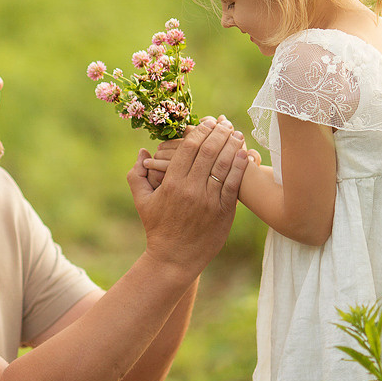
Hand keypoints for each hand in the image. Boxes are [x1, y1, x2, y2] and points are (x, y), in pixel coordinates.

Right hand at [127, 116, 248, 276]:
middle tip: (225, 123)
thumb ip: (137, 175)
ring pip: (224, 164)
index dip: (200, 131)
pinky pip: (234, 183)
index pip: (189, 148)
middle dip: (219, 132)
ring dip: (233, 145)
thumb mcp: (142, 202)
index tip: (208, 122)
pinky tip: (244, 154)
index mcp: (172, 184)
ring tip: (237, 133)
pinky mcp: (224, 211)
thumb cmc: (158, 228)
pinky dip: (240, 166)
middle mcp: (191, 190)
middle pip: (209, 151)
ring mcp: (209, 201)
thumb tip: (142, 151)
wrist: (175, 258)